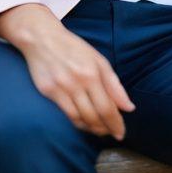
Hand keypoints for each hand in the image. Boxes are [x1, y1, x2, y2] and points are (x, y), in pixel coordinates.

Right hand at [0, 4, 133, 139]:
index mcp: (92, 73)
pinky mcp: (48, 92)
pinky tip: (84, 124)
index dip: (116, 123)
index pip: (107, 107)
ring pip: (79, 118)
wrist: (43, 38)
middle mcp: (77, 82)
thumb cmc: (74, 49)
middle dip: (105, 129)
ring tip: (100, 130)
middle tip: (112, 134)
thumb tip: (129, 107)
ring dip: (92, 128)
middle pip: (94, 115)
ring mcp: (60, 88)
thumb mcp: (99, 60)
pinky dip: (77, 123)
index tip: (121, 133)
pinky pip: (66, 114)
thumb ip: (114, 85)